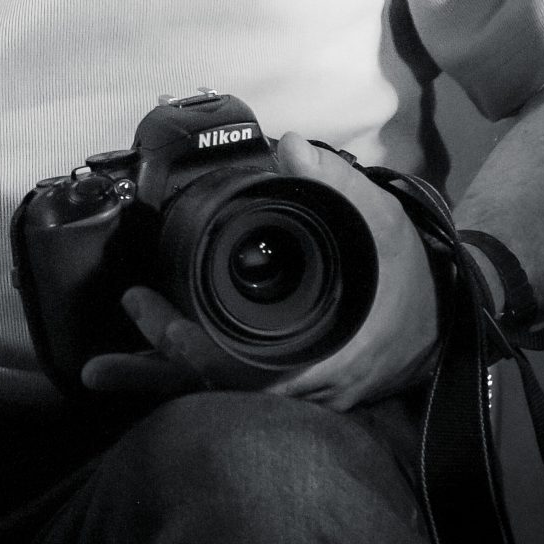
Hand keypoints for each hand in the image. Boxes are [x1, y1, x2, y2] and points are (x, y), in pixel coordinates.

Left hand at [80, 133, 439, 411]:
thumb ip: (333, 183)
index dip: (198, 352)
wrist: (444, 309)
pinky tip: (148, 363)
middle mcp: (307, 384)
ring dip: (161, 382)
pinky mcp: (290, 386)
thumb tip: (290, 146)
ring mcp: (297, 391)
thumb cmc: (407, 269)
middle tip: (99, 364)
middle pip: (219, 394)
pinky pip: (231, 389)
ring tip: (98, 375)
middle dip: (157, 377)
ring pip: (219, 398)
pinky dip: (189, 377)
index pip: (249, 370)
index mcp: (326, 353)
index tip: (155, 321)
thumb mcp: (378, 218)